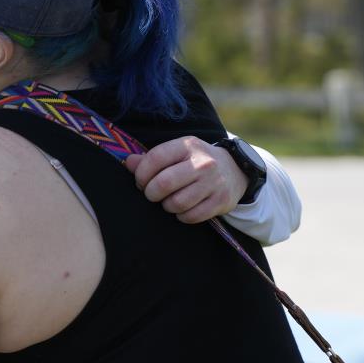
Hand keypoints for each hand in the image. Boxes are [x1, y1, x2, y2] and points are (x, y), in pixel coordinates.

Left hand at [125, 136, 246, 223]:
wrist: (234, 169)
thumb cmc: (196, 162)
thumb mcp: (178, 152)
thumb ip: (152, 158)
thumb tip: (128, 163)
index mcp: (187, 146)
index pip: (155, 159)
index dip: (141, 174)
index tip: (141, 181)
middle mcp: (202, 163)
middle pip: (164, 184)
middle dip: (151, 193)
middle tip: (152, 194)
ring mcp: (213, 183)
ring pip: (176, 203)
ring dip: (167, 206)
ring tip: (169, 201)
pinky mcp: (220, 201)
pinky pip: (191, 216)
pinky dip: (182, 216)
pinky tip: (183, 209)